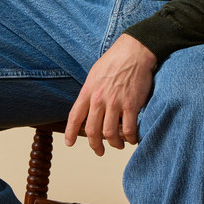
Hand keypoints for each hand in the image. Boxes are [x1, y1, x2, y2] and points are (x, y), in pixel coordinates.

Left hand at [65, 34, 157, 155]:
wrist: (134, 52)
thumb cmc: (115, 60)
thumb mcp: (95, 74)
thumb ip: (90, 91)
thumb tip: (89, 105)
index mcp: (88, 91)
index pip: (75, 116)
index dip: (70, 132)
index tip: (69, 142)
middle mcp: (99, 99)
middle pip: (92, 131)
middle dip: (95, 145)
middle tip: (99, 151)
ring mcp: (115, 103)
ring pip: (110, 134)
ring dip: (114, 144)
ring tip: (118, 145)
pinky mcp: (131, 105)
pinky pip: (129, 129)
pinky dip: (130, 138)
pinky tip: (132, 139)